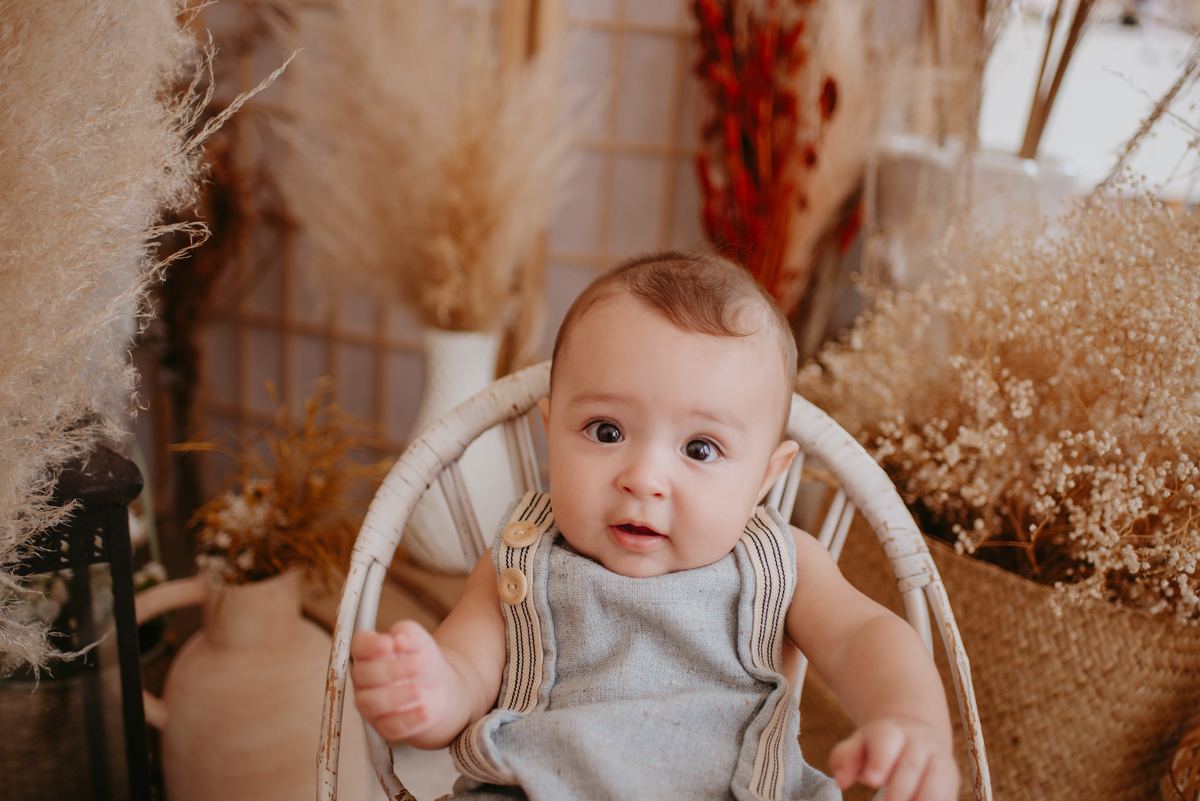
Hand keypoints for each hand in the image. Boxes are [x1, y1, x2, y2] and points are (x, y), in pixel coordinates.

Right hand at [350, 620, 454, 742]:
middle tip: (415, 666)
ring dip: (394, 697)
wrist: (439, 690)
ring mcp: (372, 703)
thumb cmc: (423, 661)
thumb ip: (410, 633)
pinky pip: (389, 726)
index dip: (369, 645)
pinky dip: (408, 719)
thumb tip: (398, 636)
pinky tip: (425, 710)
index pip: (358, 645)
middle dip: (388, 671)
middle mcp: (365, 679)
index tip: (387, 643)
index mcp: (370, 653)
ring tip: (418, 691)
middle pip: (362, 674)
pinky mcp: (385, 725)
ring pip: (369, 703)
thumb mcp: (422, 642)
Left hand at [829, 717, 959, 800]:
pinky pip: (949, 796)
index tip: (870, 780)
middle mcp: (920, 742)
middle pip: (911, 765)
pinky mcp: (952, 781)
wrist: (915, 738)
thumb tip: (840, 781)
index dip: (879, 760)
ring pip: (937, 781)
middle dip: (898, 789)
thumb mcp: (858, 746)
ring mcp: (940, 760)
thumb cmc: (878, 748)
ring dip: (922, 800)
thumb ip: (844, 759)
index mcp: (892, 731)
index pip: (886, 741)